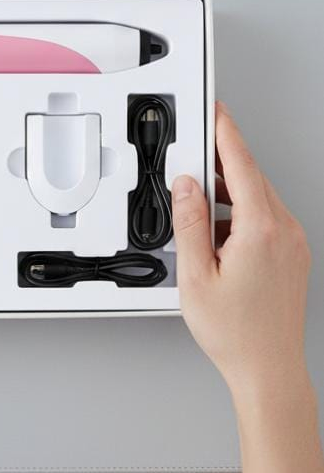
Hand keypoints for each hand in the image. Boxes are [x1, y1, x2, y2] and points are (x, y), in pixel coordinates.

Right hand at [172, 101, 322, 472]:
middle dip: (222, 162)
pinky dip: (241, 213)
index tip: (217, 112)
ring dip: (229, 192)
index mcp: (260, 231)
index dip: (226, 134)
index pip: (241, 166)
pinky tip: (219, 231)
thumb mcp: (196, 276)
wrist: (268, 368)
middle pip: (251, 178)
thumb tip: (186, 185)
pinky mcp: (293, 255)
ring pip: (259, 198)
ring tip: (200, 206)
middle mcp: (284, 231)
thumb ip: (189, 224)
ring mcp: (293, 243)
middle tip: (194, 156)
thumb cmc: (235, 332)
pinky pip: (267, 218)